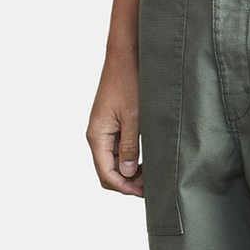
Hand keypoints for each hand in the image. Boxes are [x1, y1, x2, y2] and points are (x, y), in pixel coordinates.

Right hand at [86, 50, 143, 195]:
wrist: (125, 57)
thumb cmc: (129, 83)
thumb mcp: (134, 118)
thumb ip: (130, 147)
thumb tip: (128, 173)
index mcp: (97, 135)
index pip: (106, 174)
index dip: (125, 187)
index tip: (145, 193)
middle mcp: (97, 135)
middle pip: (108, 172)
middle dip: (127, 183)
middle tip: (152, 187)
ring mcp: (104, 131)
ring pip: (114, 163)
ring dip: (130, 173)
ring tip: (153, 176)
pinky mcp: (112, 125)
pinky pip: (118, 150)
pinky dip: (131, 160)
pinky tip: (148, 162)